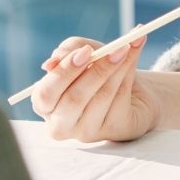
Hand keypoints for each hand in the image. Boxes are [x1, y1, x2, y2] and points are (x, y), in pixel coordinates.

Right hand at [32, 36, 159, 142]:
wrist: (132, 92)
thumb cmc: (97, 71)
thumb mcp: (81, 55)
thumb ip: (68, 51)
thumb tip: (55, 60)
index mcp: (45, 105)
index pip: (45, 94)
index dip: (63, 73)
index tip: (85, 51)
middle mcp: (62, 124)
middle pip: (73, 100)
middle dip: (94, 72)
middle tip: (110, 50)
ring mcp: (87, 132)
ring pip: (102, 97)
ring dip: (116, 68)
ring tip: (125, 47)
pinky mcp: (113, 131)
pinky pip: (121, 99)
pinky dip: (128, 72)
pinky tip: (134, 54)